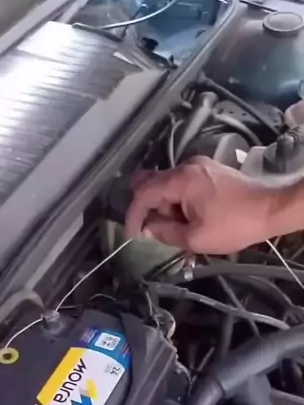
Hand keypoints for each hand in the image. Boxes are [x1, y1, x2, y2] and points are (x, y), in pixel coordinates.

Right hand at [126, 156, 279, 253]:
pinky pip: (184, 183)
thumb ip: (166, 232)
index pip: (144, 193)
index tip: (132, 234)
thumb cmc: (234, 224)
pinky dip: (178, 200)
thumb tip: (149, 228)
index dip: (133, 214)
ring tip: (175, 228)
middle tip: (149, 228)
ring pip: (168, 184)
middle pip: (153, 182)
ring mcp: (200, 166)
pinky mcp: (210, 171)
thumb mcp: (195, 237)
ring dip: (165, 206)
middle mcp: (187, 166)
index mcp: (181, 180)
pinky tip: (186, 217)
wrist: (271, 208)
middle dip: (147, 207)